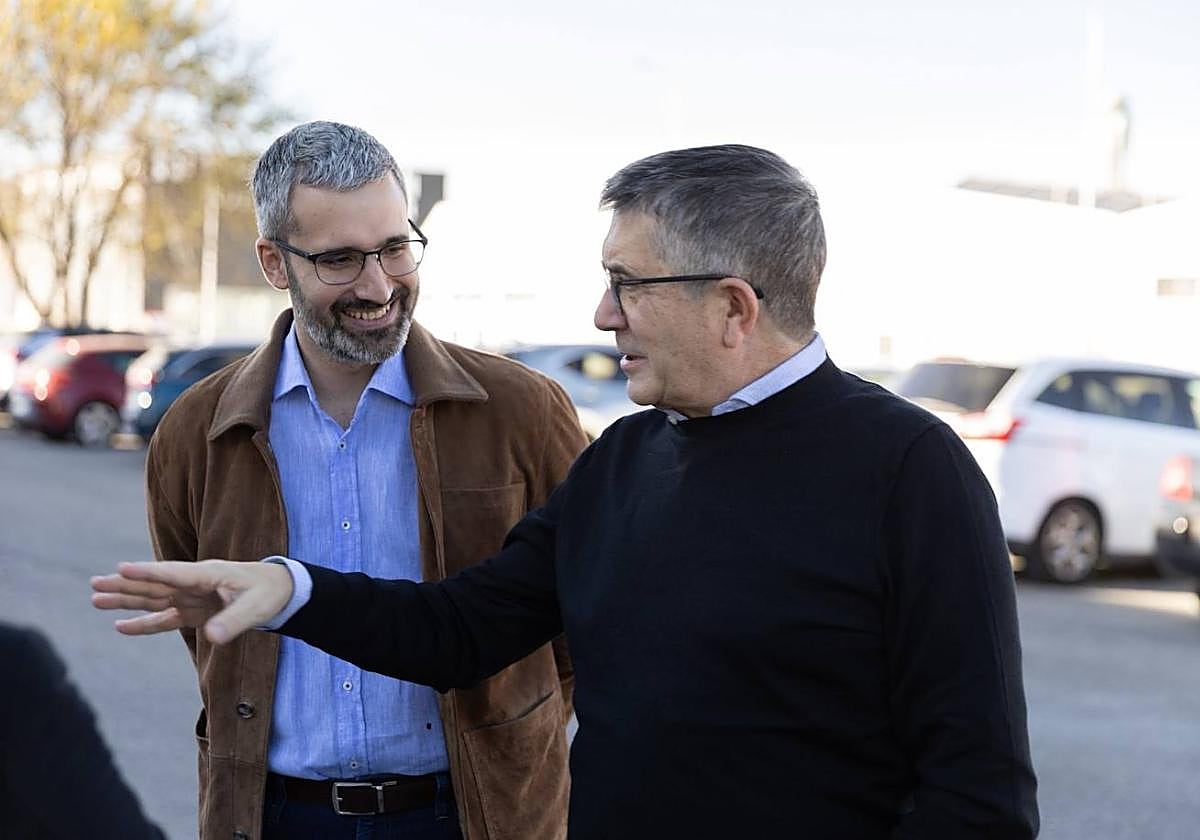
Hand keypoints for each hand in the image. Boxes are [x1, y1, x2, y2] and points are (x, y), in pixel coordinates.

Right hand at [90, 560, 293, 643]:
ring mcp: (192, 597)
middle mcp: (194, 584)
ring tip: (95, 599)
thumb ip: (234, 621)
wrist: (280, 591)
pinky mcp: (194, 612)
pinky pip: (164, 618)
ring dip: (126, 599)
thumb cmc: (270, 593)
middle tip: (94, 583)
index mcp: (209, 574)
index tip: (121, 568)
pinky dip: (143, 623)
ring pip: (153, 598)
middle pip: (154, 584)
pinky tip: (120, 627)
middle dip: (125, 584)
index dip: (148, 572)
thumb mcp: (257, 607)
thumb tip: (211, 637)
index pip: (173, 573)